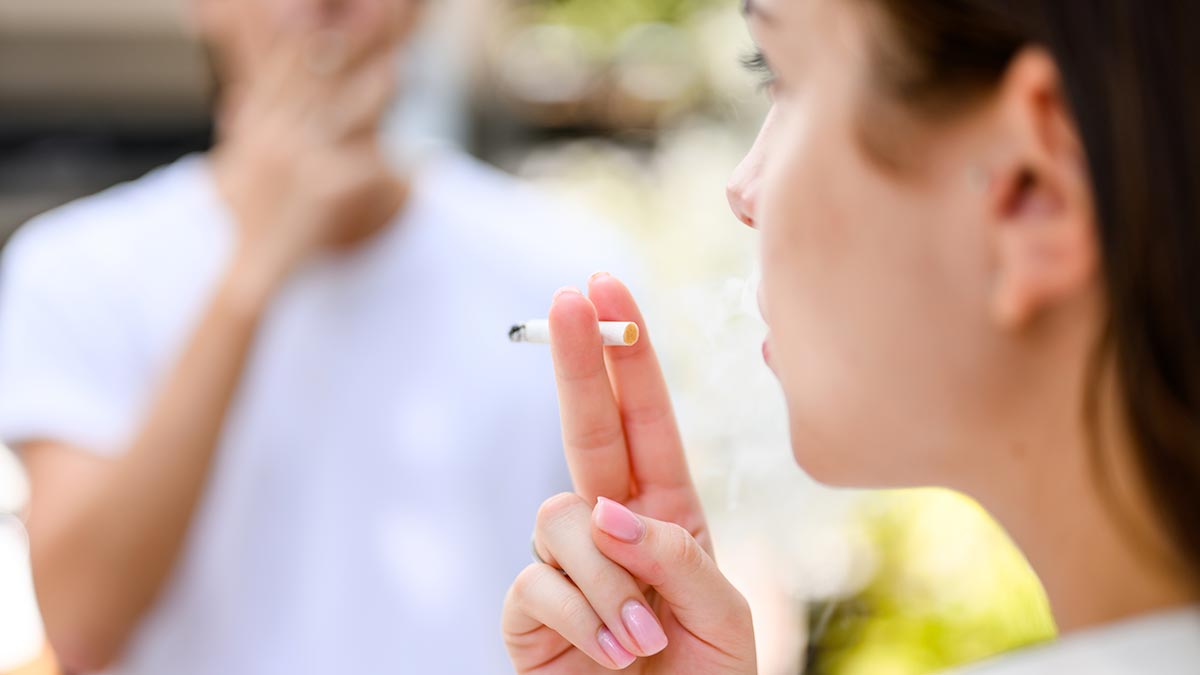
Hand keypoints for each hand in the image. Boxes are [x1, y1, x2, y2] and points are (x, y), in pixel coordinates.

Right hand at [211, 8, 399, 297]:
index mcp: (261, 130)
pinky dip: (391, 161)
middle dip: (343, 47)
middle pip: (315, 81)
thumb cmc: (245, 230)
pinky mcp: (323, 192)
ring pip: (343, 116)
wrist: (248, 272)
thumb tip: (232, 113)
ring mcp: (300, 164)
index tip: (315, 10)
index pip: (281, 72)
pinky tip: (418, 155)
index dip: (299, 38)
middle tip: (373, 18)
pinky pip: (364, 169)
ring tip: (403, 70)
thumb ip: (238, 141)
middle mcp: (279, 140)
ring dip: (373, 92)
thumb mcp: (231, 176)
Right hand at [503, 274, 756, 672]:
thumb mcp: (722, 618)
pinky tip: (609, 654)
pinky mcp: (529, 611)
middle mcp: (611, 527)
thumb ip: (676, 557)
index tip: (607, 286)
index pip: (645, 421)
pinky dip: (582, 616)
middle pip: (587, 428)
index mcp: (666, 516)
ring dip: (609, 580)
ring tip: (642, 640)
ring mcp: (566, 565)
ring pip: (562, 518)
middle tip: (567, 297)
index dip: (627, 355)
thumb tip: (605, 510)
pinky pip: (538, 580)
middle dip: (578, 361)